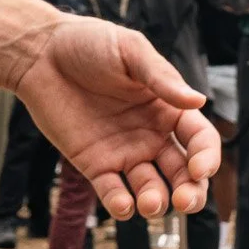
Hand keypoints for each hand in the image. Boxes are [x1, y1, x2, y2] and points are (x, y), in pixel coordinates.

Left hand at [14, 17, 220, 220]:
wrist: (42, 53)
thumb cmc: (90, 43)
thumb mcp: (130, 51)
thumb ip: (161, 78)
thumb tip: (199, 100)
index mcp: (168, 107)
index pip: (199, 139)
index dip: (206, 157)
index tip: (199, 168)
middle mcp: (151, 135)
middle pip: (183, 173)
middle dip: (190, 192)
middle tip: (184, 200)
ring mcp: (124, 153)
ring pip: (151, 190)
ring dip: (155, 202)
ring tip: (148, 203)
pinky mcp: (95, 165)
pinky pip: (113, 193)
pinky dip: (121, 205)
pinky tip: (123, 205)